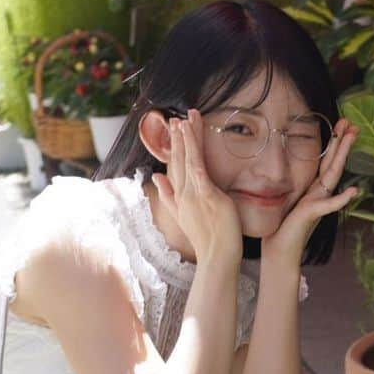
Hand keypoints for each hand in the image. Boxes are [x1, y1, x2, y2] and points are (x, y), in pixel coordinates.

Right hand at [152, 110, 241, 266]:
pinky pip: (198, 168)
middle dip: (177, 138)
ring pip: (187, 159)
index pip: (175, 166)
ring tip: (184, 119)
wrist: (217, 256)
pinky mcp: (206, 195)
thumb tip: (157, 176)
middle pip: (178, 160)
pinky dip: (193, 150)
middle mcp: (184, 193)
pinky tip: (191, 136)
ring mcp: (193, 194)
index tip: (174, 128)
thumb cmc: (206, 238)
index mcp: (180, 196)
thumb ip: (169, 195)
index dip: (174, 147)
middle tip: (175, 117)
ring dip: (185, 138)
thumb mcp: (184, 215)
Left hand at [259, 118, 359, 268]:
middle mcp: (318, 193)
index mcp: (313, 188)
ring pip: (333, 176)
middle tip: (353, 123)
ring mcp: (317, 203)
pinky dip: (340, 200)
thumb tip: (281, 166)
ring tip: (352, 138)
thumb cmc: (281, 227)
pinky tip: (352, 192)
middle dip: (342, 142)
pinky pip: (328, 205)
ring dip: (343, 156)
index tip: (342, 123)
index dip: (335, 143)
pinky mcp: (312, 214)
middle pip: (333, 163)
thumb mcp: (287, 200)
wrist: (279, 250)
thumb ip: (293, 186)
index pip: (326, 161)